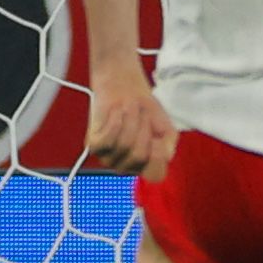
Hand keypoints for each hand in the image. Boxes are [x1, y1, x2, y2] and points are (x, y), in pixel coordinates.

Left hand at [82, 60, 179, 179]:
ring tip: (129, 108)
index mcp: (146, 166)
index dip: (159, 154)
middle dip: (143, 128)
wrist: (124, 87)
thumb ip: (168, 146)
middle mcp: (127, 166)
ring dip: (130, 121)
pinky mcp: (94, 146)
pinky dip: (115, 123)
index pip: (156, 175)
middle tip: (142, 113)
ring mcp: (109, 158)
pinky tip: (116, 113)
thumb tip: (161, 156)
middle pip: (139, 156)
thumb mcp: (166, 129)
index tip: (158, 135)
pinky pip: (108, 141)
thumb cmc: (145, 108)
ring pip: (124, 146)